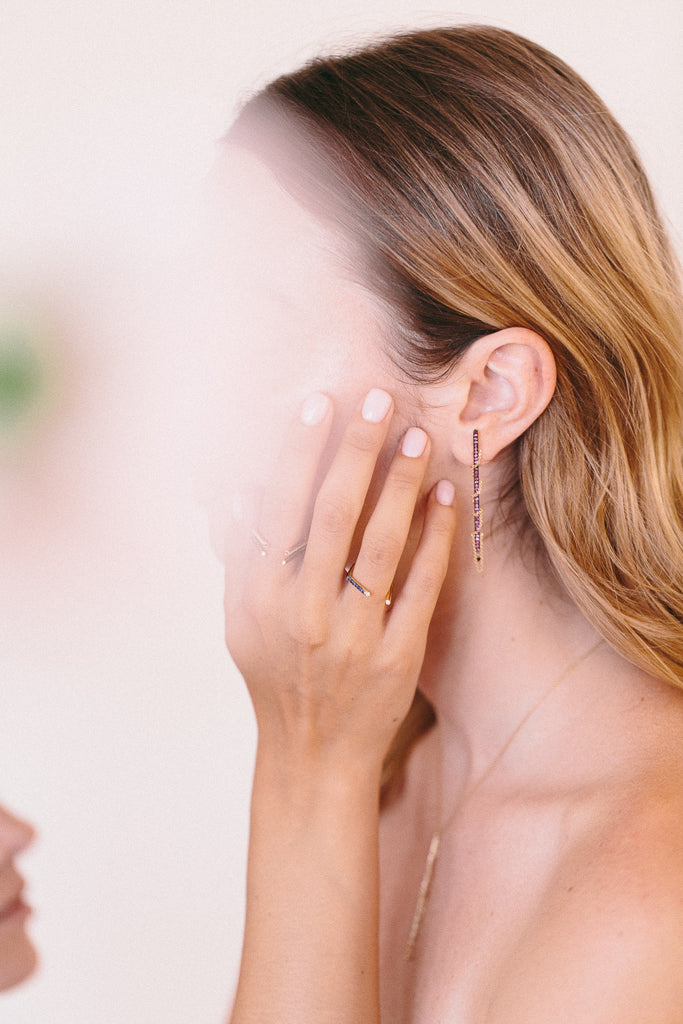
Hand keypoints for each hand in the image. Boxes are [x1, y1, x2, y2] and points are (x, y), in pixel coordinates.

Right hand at [223, 387, 455, 772]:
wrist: (313, 756)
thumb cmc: (273, 679)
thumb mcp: (240, 623)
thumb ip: (240, 561)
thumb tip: (244, 492)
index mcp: (260, 599)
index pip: (280, 510)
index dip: (300, 453)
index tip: (321, 404)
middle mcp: (304, 613)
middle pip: (333, 516)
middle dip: (356, 452)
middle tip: (379, 400)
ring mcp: (354, 636)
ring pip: (381, 545)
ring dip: (401, 485)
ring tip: (419, 437)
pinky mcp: (398, 656)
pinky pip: (420, 587)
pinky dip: (435, 539)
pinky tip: (445, 497)